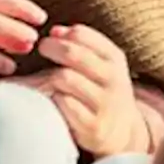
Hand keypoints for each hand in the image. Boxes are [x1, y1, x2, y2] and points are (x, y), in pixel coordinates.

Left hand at [37, 25, 146, 156]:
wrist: (121, 132)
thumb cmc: (102, 90)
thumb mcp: (102, 63)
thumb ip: (81, 43)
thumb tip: (55, 31)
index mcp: (114, 58)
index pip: (81, 34)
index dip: (60, 35)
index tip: (51, 37)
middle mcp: (113, 79)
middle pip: (71, 53)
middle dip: (51, 48)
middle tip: (42, 50)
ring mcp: (105, 104)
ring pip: (65, 77)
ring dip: (50, 76)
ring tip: (48, 79)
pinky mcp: (94, 126)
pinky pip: (63, 103)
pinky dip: (54, 99)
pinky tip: (55, 100)